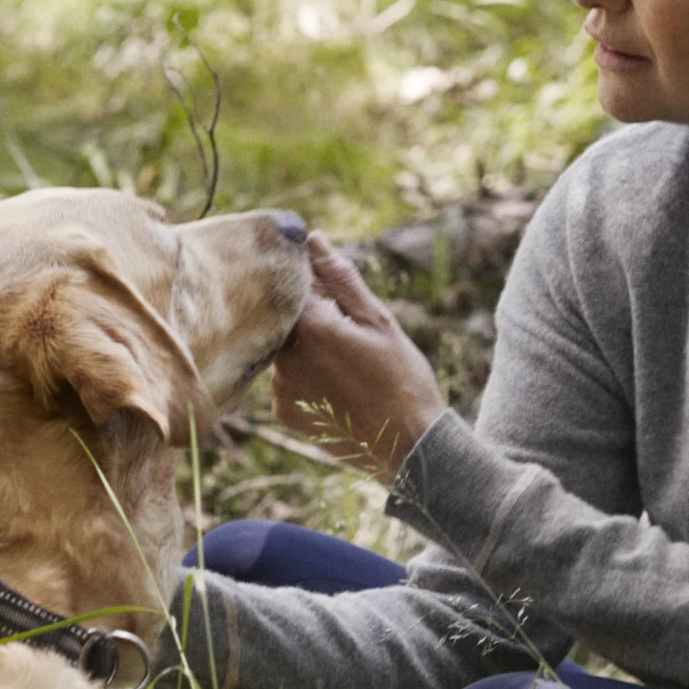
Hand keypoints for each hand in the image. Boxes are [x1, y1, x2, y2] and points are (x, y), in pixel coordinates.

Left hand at [268, 234, 447, 482]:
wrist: (408, 447)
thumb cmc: (402, 379)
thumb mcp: (378, 320)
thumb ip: (340, 278)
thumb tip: (313, 241)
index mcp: (309, 325)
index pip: (292, 282)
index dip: (312, 279)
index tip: (334, 291)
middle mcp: (284, 356)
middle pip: (285, 316)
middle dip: (312, 315)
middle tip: (352, 336)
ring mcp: (280, 387)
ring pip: (286, 348)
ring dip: (308, 346)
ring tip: (350, 366)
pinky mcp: (283, 411)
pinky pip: (286, 378)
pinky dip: (306, 375)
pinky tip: (339, 387)